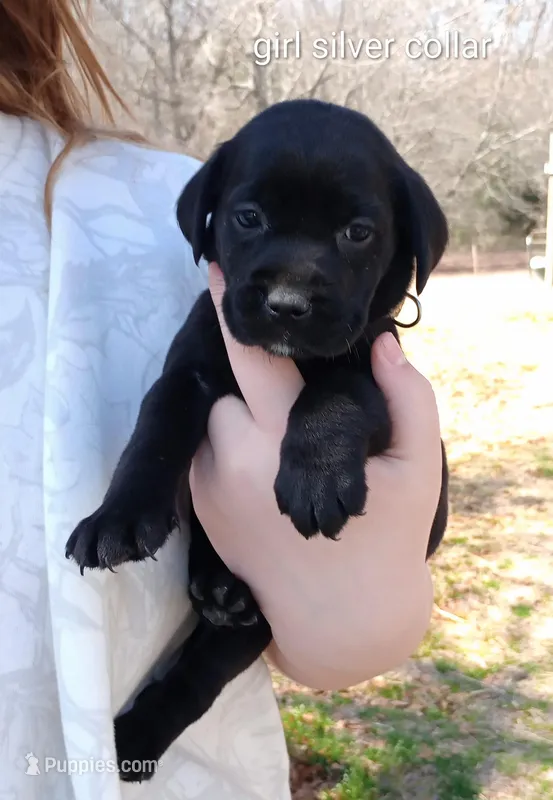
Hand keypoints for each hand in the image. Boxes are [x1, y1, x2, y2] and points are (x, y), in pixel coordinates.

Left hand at [189, 263, 441, 688]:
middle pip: (234, 387)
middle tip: (298, 419)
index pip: (255, 358)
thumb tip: (384, 341)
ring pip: (218, 419)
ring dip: (245, 421)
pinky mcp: (201, 508)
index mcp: (291, 439)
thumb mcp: (417, 467)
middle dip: (262, 390)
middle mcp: (239, 458)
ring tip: (284, 455)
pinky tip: (265, 478)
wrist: (339, 617)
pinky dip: (230, 450)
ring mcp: (212, 486)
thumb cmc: (385, 536)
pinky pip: (206, 452)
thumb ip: (407, 397)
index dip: (233, 310)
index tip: (216, 270)